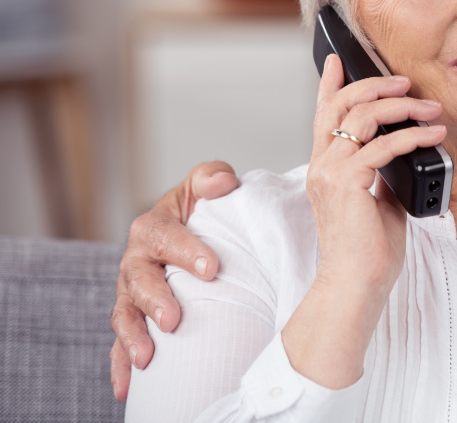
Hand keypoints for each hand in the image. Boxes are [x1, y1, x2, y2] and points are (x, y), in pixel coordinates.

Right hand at [109, 161, 239, 399]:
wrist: (195, 232)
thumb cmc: (203, 210)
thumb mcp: (206, 185)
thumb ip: (212, 178)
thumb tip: (224, 182)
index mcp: (155, 227)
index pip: (166, 237)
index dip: (187, 251)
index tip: (212, 269)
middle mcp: (137, 261)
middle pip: (140, 280)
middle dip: (156, 301)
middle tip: (173, 320)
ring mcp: (132, 292)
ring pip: (125, 315)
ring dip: (132, 338)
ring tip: (147, 358)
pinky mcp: (136, 318)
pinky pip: (122, 343)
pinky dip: (121, 366)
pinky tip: (126, 389)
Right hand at [281, 54, 445, 388]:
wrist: (357, 286)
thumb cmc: (370, 250)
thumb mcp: (378, 199)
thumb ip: (382, 171)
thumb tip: (407, 149)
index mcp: (326, 166)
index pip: (323, 113)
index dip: (329, 82)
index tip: (337, 57)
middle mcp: (322, 164)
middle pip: (342, 104)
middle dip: (376, 84)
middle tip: (406, 82)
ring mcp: (330, 173)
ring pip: (362, 117)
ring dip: (402, 106)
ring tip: (432, 109)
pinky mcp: (347, 184)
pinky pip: (383, 146)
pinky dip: (413, 136)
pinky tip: (435, 136)